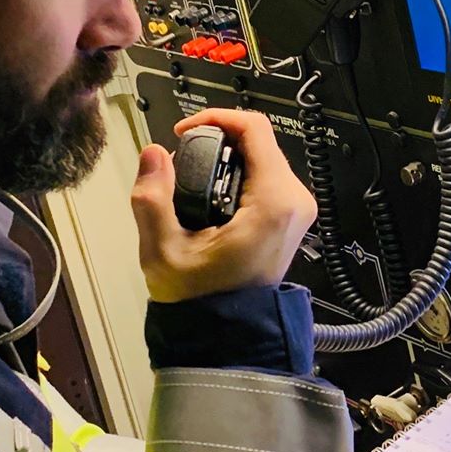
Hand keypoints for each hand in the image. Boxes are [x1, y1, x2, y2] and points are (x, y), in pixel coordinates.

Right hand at [129, 110, 316, 303]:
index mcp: (275, 202)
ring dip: (224, 157)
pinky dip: (236, 174)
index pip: (255, 129)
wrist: (225, 333)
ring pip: (262, 156)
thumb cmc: (199, 297)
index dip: (216, 118)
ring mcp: (297, 209)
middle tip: (181, 161)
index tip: (183, 131)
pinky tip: (208, 192)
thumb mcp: (163, 250)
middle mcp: (295, 201)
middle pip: (259, 140)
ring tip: (189, 177)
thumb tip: (153, 154)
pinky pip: (266, 176)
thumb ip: (153, 199)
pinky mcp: (290, 217)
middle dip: (216, 140)